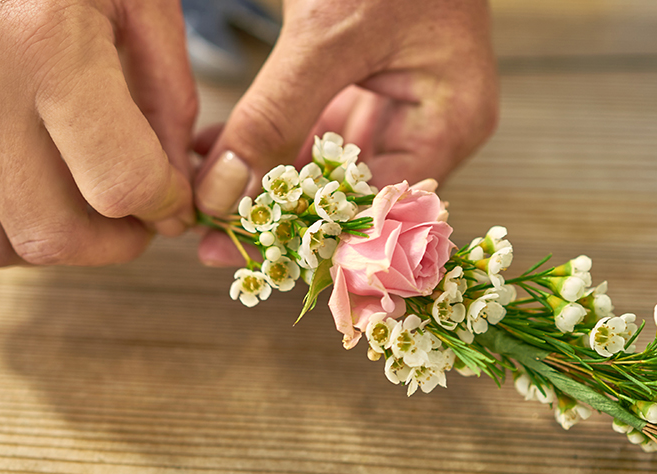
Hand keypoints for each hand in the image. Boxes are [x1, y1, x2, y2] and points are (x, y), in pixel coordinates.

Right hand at [0, 0, 196, 265]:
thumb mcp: (141, 3)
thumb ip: (168, 97)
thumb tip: (178, 183)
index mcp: (49, 48)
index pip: (120, 182)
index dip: (166, 205)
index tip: (177, 197)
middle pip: (52, 234)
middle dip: (115, 244)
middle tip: (141, 216)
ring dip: (59, 244)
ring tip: (90, 208)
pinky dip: (5, 230)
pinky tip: (38, 194)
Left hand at [194, 0, 498, 265]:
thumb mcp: (331, 34)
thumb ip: (277, 115)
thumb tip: (224, 193)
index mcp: (451, 122)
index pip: (383, 207)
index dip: (318, 238)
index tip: (254, 255)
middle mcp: (428, 126)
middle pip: (352, 197)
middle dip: (283, 216)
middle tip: (218, 243)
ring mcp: (396, 108)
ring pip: (325, 168)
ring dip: (266, 181)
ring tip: (206, 201)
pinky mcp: (363, 87)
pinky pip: (312, 130)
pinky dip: (267, 139)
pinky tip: (216, 152)